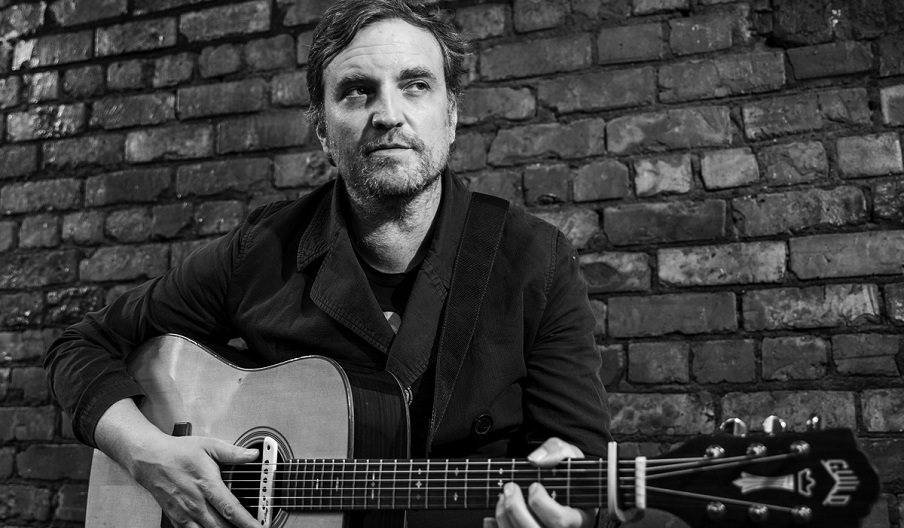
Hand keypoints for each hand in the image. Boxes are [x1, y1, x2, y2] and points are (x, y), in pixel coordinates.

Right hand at [128, 434, 260, 527]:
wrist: (150, 459)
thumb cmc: (178, 452)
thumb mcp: (209, 446)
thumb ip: (233, 453)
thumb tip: (253, 455)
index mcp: (207, 485)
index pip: (231, 509)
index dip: (247, 522)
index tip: (258, 527)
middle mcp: (195, 503)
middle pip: (220, 527)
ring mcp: (184, 514)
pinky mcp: (176, 519)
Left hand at [489, 437, 596, 527]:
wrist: (567, 488)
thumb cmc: (570, 476)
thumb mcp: (570, 457)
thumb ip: (557, 452)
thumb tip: (536, 459)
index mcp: (577, 518)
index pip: (559, 520)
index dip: (542, 503)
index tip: (534, 485)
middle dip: (516, 509)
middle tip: (510, 488)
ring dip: (503, 517)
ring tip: (502, 498)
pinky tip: (491, 518)